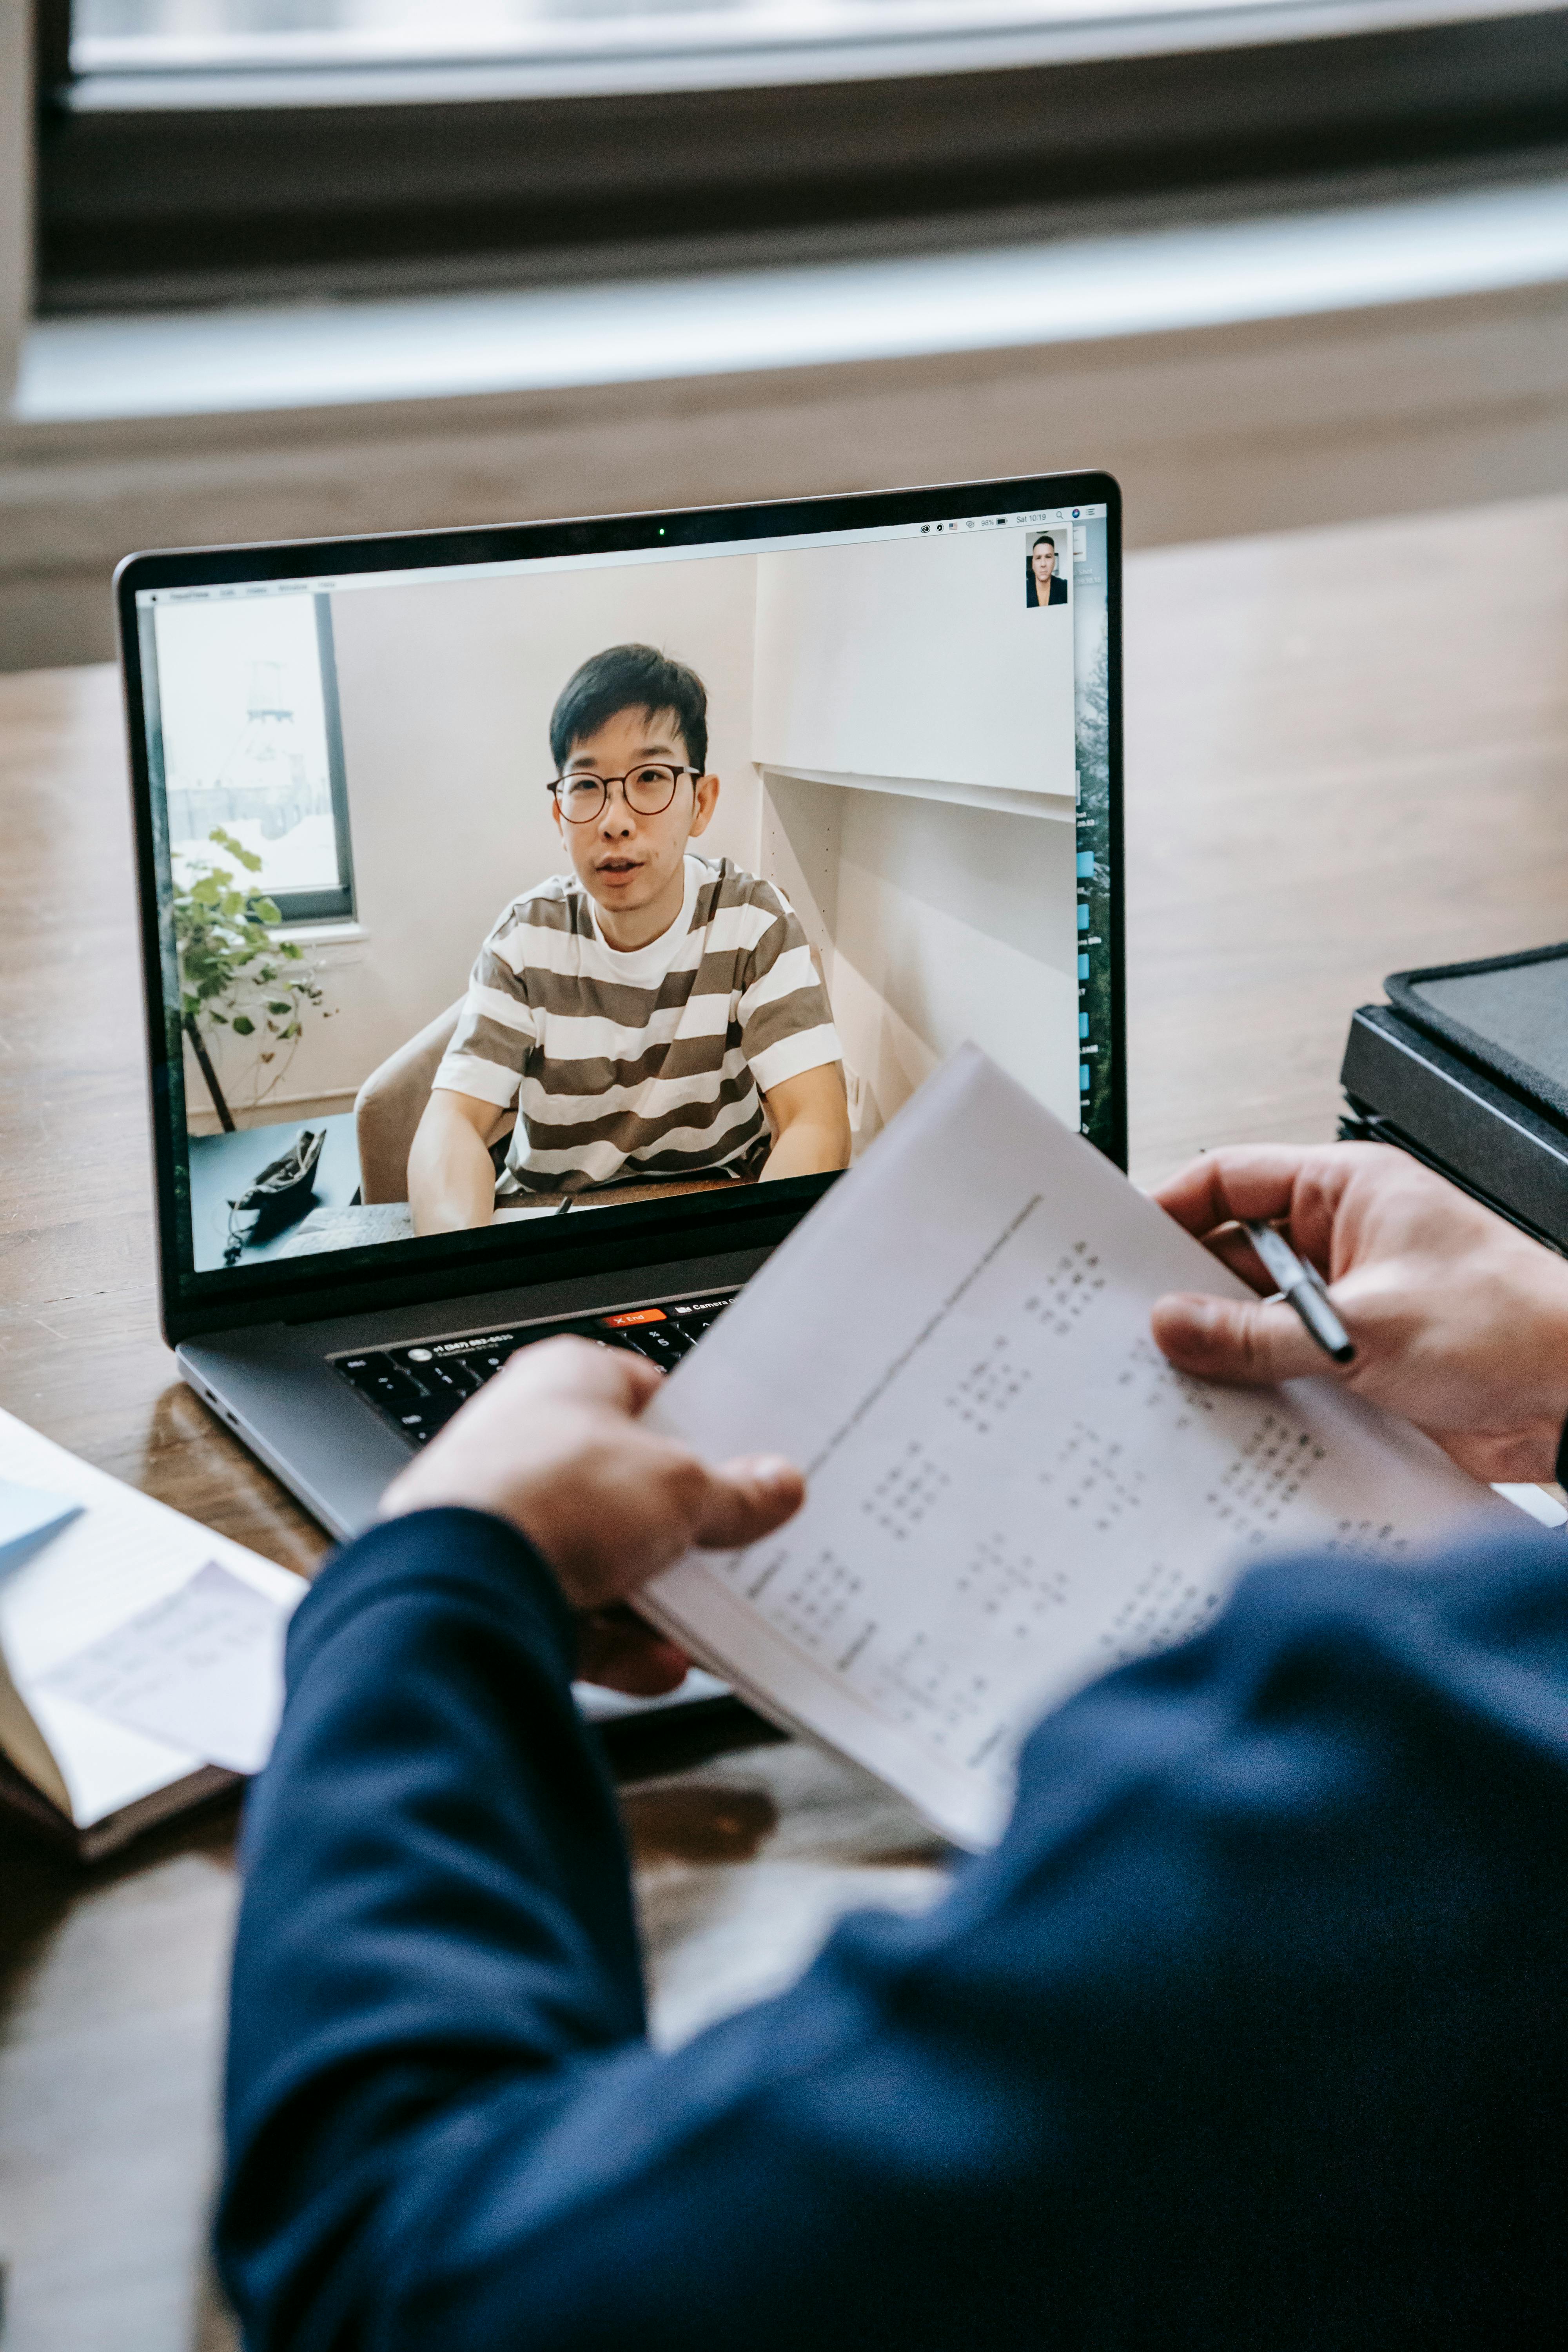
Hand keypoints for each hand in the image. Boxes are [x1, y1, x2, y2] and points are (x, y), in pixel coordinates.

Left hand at [379, 1337, 803, 1689]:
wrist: (460, 1585)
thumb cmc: (548, 1496)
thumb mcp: (678, 1487)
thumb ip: (734, 1492)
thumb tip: (773, 1486)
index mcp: (567, 1380)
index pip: (650, 1394)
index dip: (704, 1432)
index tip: (749, 1466)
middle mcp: (527, 1441)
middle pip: (628, 1485)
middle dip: (684, 1525)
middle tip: (739, 1545)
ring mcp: (506, 1516)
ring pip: (601, 1559)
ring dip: (657, 1596)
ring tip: (709, 1621)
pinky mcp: (494, 1589)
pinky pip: (572, 1618)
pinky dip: (619, 1645)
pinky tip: (661, 1664)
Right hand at [1151, 1142, 1567, 1483]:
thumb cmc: (1508, 1326)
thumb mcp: (1364, 1327)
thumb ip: (1258, 1333)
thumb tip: (1174, 1325)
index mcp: (1347, 1190)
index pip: (1230, 1179)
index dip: (1170, 1207)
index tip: (1122, 1249)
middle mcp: (1345, 1239)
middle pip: (1234, 1252)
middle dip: (1187, 1289)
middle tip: (1133, 1323)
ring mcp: (1351, 1299)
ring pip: (1256, 1315)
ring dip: (1224, 1345)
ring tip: (1174, 1373)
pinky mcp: (1361, 1358)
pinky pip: (1285, 1363)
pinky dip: (1258, 1384)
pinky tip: (1228, 1408)